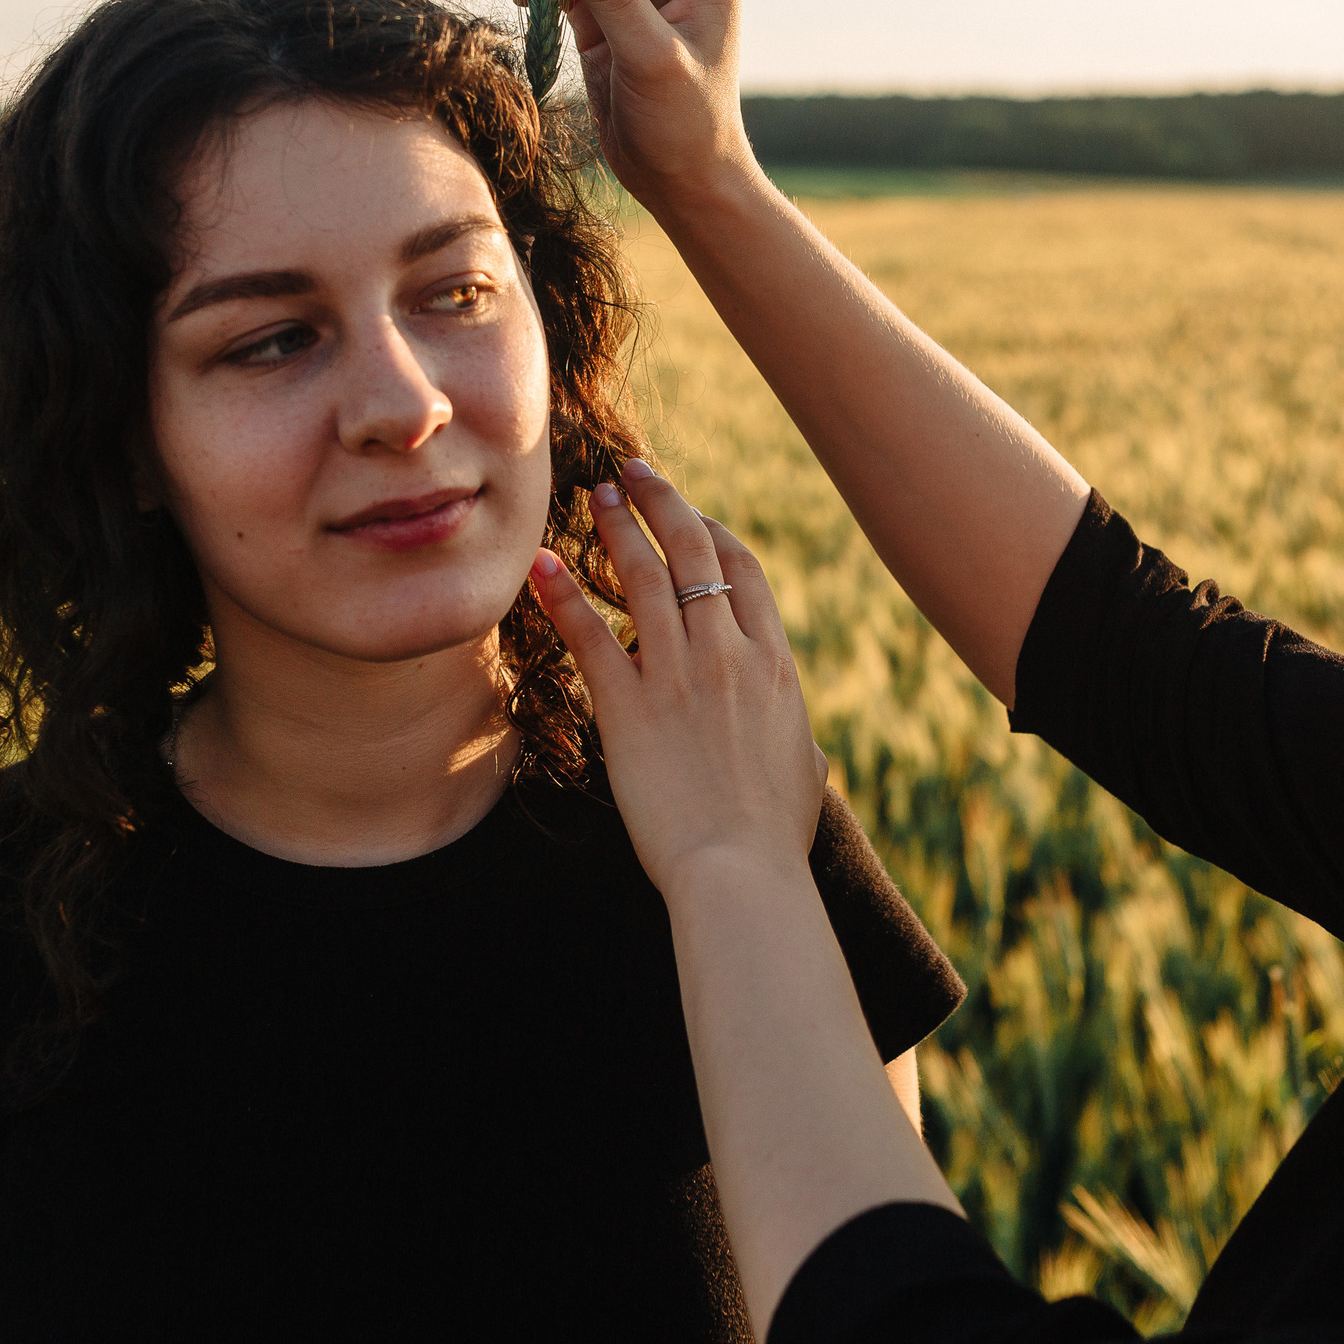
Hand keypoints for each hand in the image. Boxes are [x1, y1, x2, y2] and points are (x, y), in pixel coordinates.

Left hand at [526, 458, 826, 894]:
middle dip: (661, 501)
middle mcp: (727, 654)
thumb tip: (803, 743)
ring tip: (592, 494)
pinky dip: (562, 593)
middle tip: (631, 471)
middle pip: (693, 551)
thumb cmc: (775, 834)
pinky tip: (540, 563)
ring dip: (615, 527)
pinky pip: (590, 635)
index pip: (742, 569)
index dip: (712, 529)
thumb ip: (794, 736)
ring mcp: (678, 676)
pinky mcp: (628, 707)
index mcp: (773, 663)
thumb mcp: (803, 767)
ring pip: (644, 575)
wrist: (741, 872)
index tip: (688, 511)